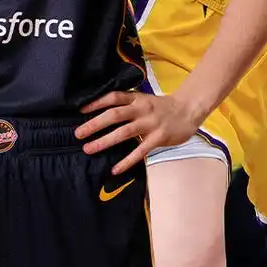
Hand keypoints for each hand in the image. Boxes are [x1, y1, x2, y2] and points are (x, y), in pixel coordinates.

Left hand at [74, 91, 200, 174]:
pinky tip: (115, 169)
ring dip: (104, 141)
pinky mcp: (159, 137)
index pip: (114, 97)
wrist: (188, 110)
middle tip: (78, 134)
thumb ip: (128, 105)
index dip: (96, 102)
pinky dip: (127, 160)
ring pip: (123, 132)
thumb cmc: (162, 107)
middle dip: (94, 124)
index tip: (80, 110)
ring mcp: (150, 123)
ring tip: (89, 149)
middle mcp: (141, 109)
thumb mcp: (144, 100)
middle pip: (114, 115)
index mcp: (137, 98)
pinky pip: (140, 150)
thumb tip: (103, 114)